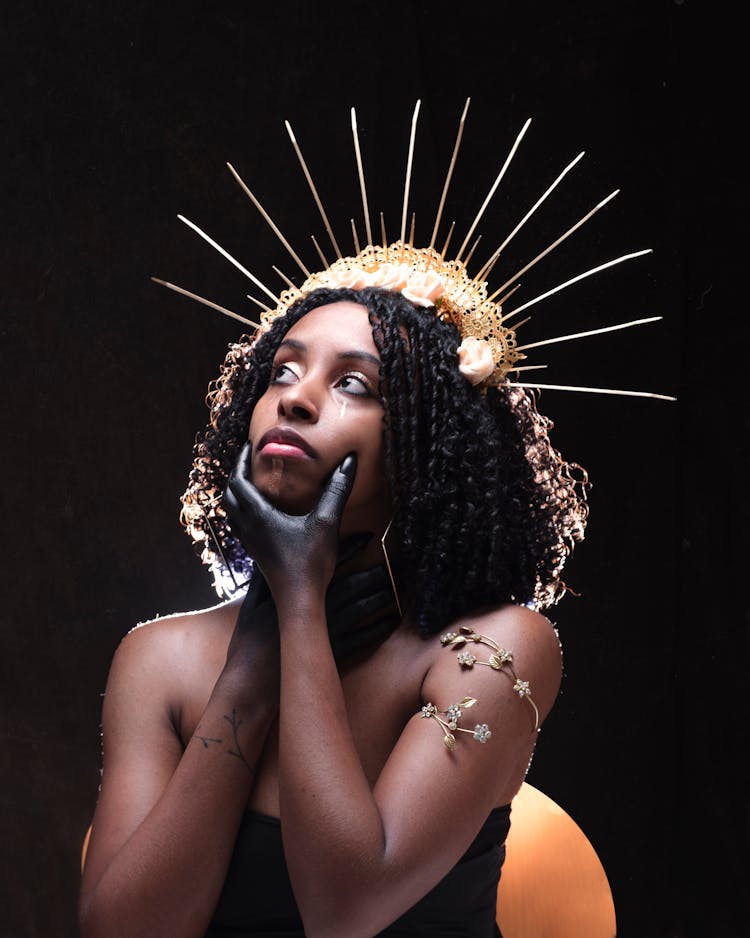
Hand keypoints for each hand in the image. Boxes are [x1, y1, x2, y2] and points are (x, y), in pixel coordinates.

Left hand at [223, 441, 357, 602]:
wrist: (299, 601)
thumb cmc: (311, 563)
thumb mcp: (327, 522)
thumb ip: (337, 489)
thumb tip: (349, 461)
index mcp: (258, 515)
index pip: (238, 480)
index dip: (241, 460)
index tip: (249, 445)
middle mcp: (248, 527)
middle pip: (229, 494)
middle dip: (235, 473)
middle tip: (247, 460)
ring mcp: (249, 542)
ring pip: (230, 511)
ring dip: (235, 492)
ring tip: (249, 481)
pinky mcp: (256, 553)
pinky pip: (238, 525)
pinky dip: (241, 510)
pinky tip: (258, 512)